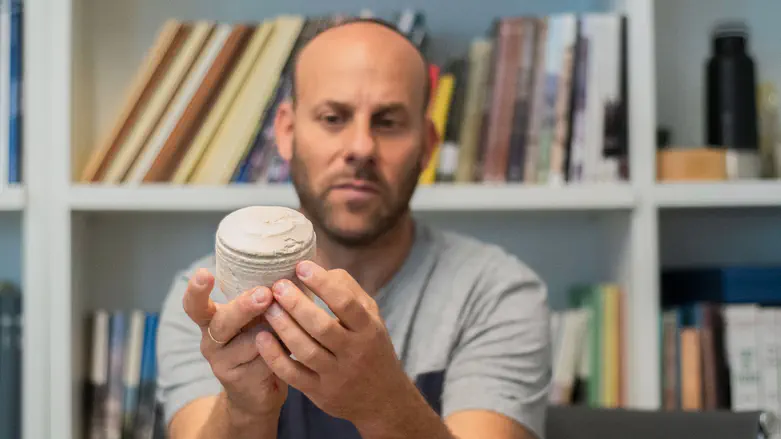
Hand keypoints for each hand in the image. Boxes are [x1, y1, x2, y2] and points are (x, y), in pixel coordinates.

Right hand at [182, 268, 287, 421]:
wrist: (258, 393)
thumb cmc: (259, 344)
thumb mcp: (254, 319)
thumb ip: (259, 299)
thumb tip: (286, 268)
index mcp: (211, 320)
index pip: (195, 304)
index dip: (197, 290)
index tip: (204, 273)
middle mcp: (211, 341)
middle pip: (222, 322)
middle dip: (244, 307)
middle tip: (265, 294)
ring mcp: (222, 363)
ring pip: (250, 342)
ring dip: (274, 330)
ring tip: (291, 323)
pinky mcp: (240, 381)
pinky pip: (265, 360)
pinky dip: (282, 351)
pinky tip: (293, 346)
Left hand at [257, 260, 416, 426]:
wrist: (382, 400)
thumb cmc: (371, 348)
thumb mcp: (372, 317)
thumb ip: (349, 291)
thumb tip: (320, 269)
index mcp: (368, 329)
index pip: (346, 304)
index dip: (323, 284)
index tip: (302, 266)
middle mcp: (354, 352)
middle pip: (322, 327)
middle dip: (296, 304)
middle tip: (278, 286)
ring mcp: (336, 375)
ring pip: (305, 350)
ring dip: (283, 327)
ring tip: (268, 307)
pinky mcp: (319, 393)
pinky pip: (292, 374)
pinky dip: (275, 356)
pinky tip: (262, 337)